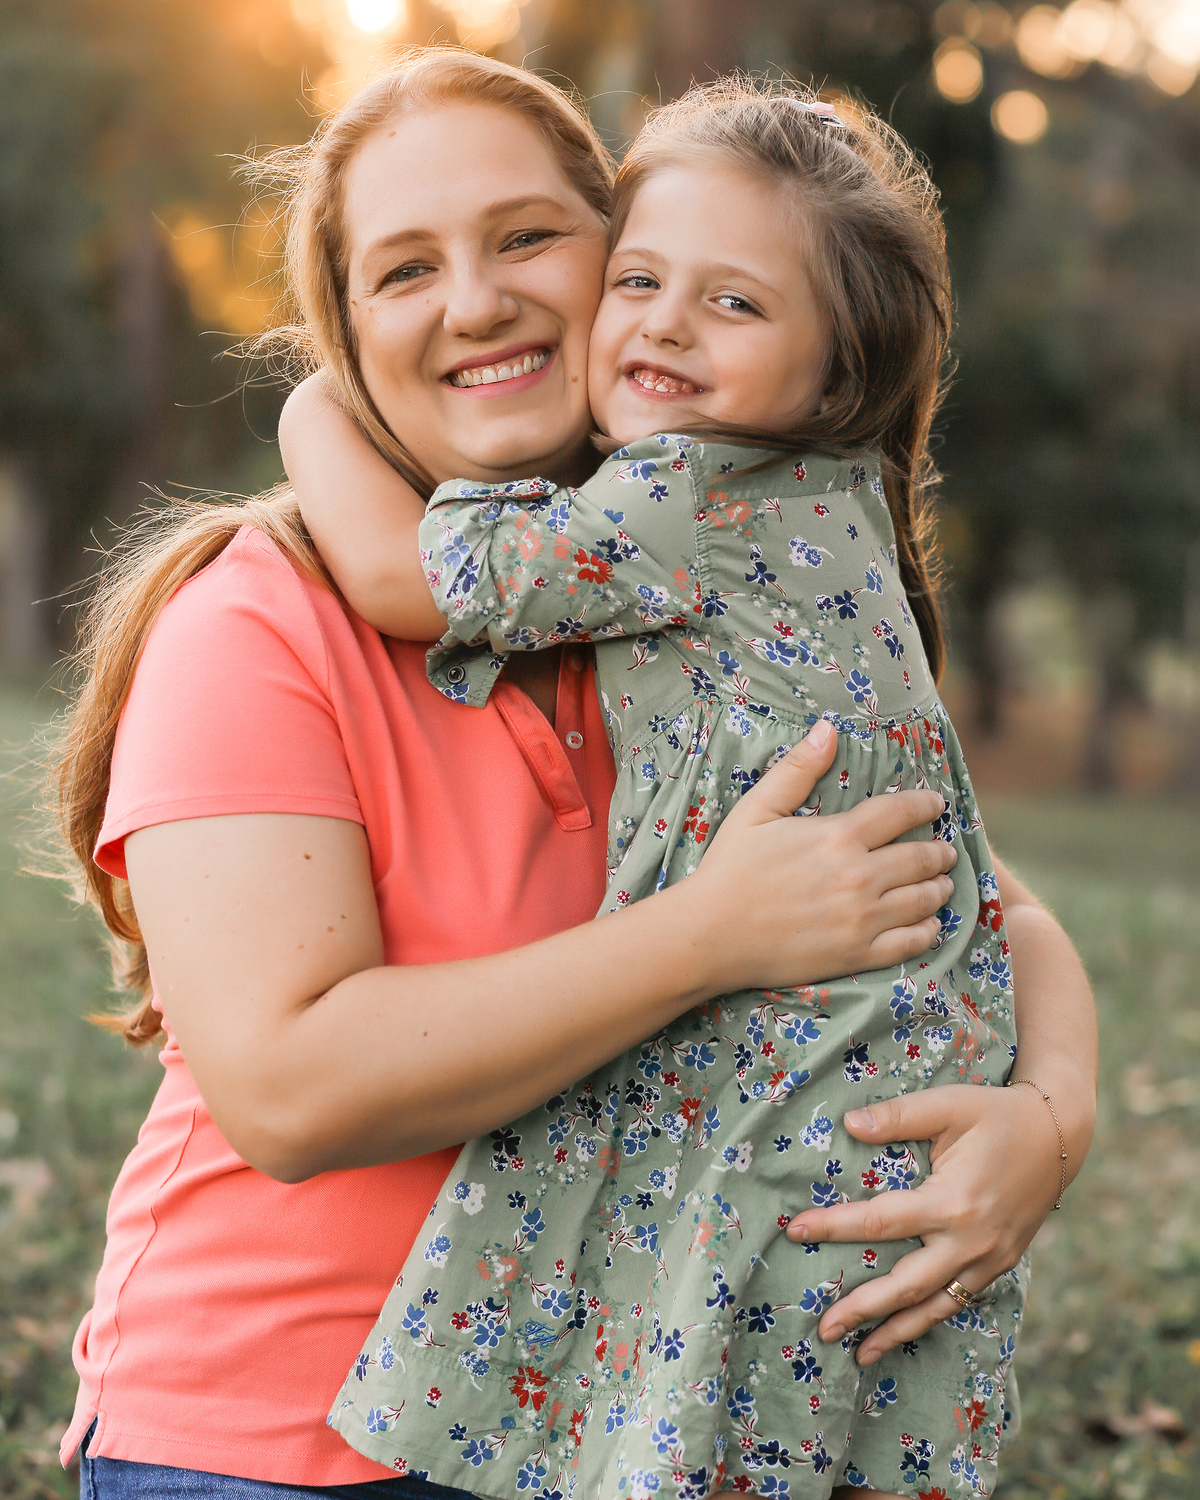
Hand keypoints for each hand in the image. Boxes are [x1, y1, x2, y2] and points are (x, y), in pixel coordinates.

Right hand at [691, 720, 957, 993]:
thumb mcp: (757, 809)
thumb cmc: (728, 868)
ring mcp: (861, 918)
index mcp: (838, 836)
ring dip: (940, 888)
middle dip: (940, 851)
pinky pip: (911, 942)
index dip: (925, 805)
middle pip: (921, 858)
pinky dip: (928, 931)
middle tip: (946, 851)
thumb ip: (797, 769)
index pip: (900, 812)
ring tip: (944, 884)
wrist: (709, 934)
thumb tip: (828, 729)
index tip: (936, 804)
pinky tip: (930, 923)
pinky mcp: (857, 954)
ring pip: (923, 899)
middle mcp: (858, 876)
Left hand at [783, 1083, 1065, 1364]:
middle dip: (862, 1309)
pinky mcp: (1000, 1266)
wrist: (1059, 1137)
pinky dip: (929, 1320)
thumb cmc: (996, 1116)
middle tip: (823, 1328)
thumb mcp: (948, 1106)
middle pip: (907, 1286)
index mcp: (953, 1202)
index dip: (835, 1227)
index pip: (880, 1221)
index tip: (795, 1230)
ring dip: (895, 1332)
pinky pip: (958, 1301)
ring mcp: (989, 1260)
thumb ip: (897, 1117)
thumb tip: (849, 1124)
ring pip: (935, 1307)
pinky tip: (903, 1332)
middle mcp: (971, 1241)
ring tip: (858, 1354)